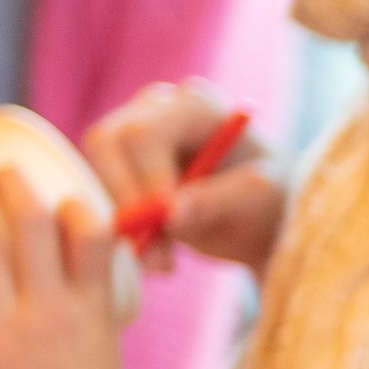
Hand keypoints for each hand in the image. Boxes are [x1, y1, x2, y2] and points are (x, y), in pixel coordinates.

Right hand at [83, 80, 280, 273]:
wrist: (265, 216)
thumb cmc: (274, 198)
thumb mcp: (263, 199)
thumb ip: (220, 200)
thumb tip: (171, 212)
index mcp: (195, 105)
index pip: (143, 134)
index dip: (145, 180)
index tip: (168, 224)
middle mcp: (156, 110)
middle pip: (105, 144)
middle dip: (125, 203)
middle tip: (158, 255)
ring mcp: (132, 135)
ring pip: (94, 172)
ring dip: (121, 223)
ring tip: (165, 263)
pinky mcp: (120, 167)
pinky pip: (98, 195)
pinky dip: (120, 231)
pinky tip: (157, 257)